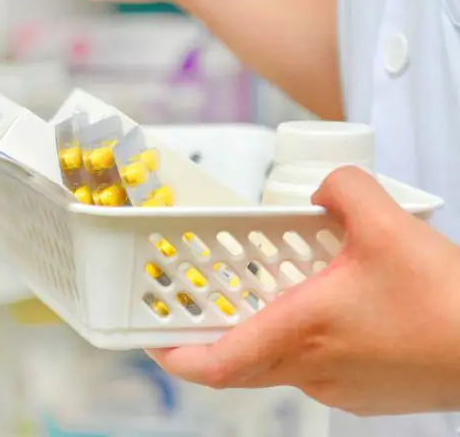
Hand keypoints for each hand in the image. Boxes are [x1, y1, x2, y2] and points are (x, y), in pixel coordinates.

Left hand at [147, 166, 459, 415]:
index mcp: (299, 333)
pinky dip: (310, 341)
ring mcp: (342, 389)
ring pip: (282, 363)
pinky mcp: (371, 394)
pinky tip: (335, 308)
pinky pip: (321, 369)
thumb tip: (327, 186)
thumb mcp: (387, 224)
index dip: (174, 353)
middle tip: (206, 303)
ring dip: (269, 331)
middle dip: (217, 333)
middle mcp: (312, 371)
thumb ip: (343, 189)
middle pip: (241, 362)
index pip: (215, 363)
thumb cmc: (449, 305)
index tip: (151, 338)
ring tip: (278, 292)